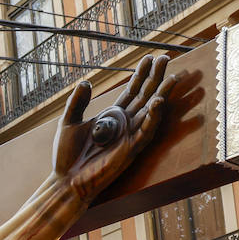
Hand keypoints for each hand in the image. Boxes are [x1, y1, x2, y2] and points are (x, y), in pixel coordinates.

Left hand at [53, 55, 177, 202]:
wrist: (66, 181)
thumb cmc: (67, 156)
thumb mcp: (68, 123)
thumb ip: (77, 102)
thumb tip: (86, 81)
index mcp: (112, 116)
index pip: (131, 91)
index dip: (141, 75)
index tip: (150, 58)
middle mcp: (125, 124)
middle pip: (145, 96)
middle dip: (156, 78)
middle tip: (166, 57)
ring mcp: (129, 136)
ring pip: (151, 112)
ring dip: (162, 94)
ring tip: (172, 77)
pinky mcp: (130, 150)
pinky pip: (145, 131)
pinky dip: (152, 117)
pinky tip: (158, 102)